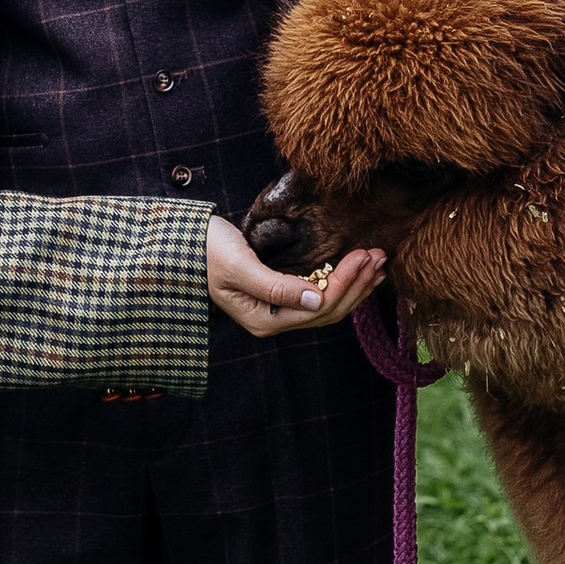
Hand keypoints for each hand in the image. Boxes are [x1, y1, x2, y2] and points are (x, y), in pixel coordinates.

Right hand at [206, 215, 385, 338]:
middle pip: (329, 310)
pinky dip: (342, 281)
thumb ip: (275, 285)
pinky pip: (320, 294)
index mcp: (265, 319)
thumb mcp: (238, 266)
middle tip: (380, 255)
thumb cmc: (206, 251)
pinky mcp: (282, 295)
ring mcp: (279, 310)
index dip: (346, 282)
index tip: (364, 255)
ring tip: (378, 262)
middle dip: (357, 283)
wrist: (184, 243)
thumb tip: (316, 298)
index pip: (319, 306)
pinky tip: (358, 269)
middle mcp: (275, 320)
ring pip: (328, 304)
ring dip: (355, 284)